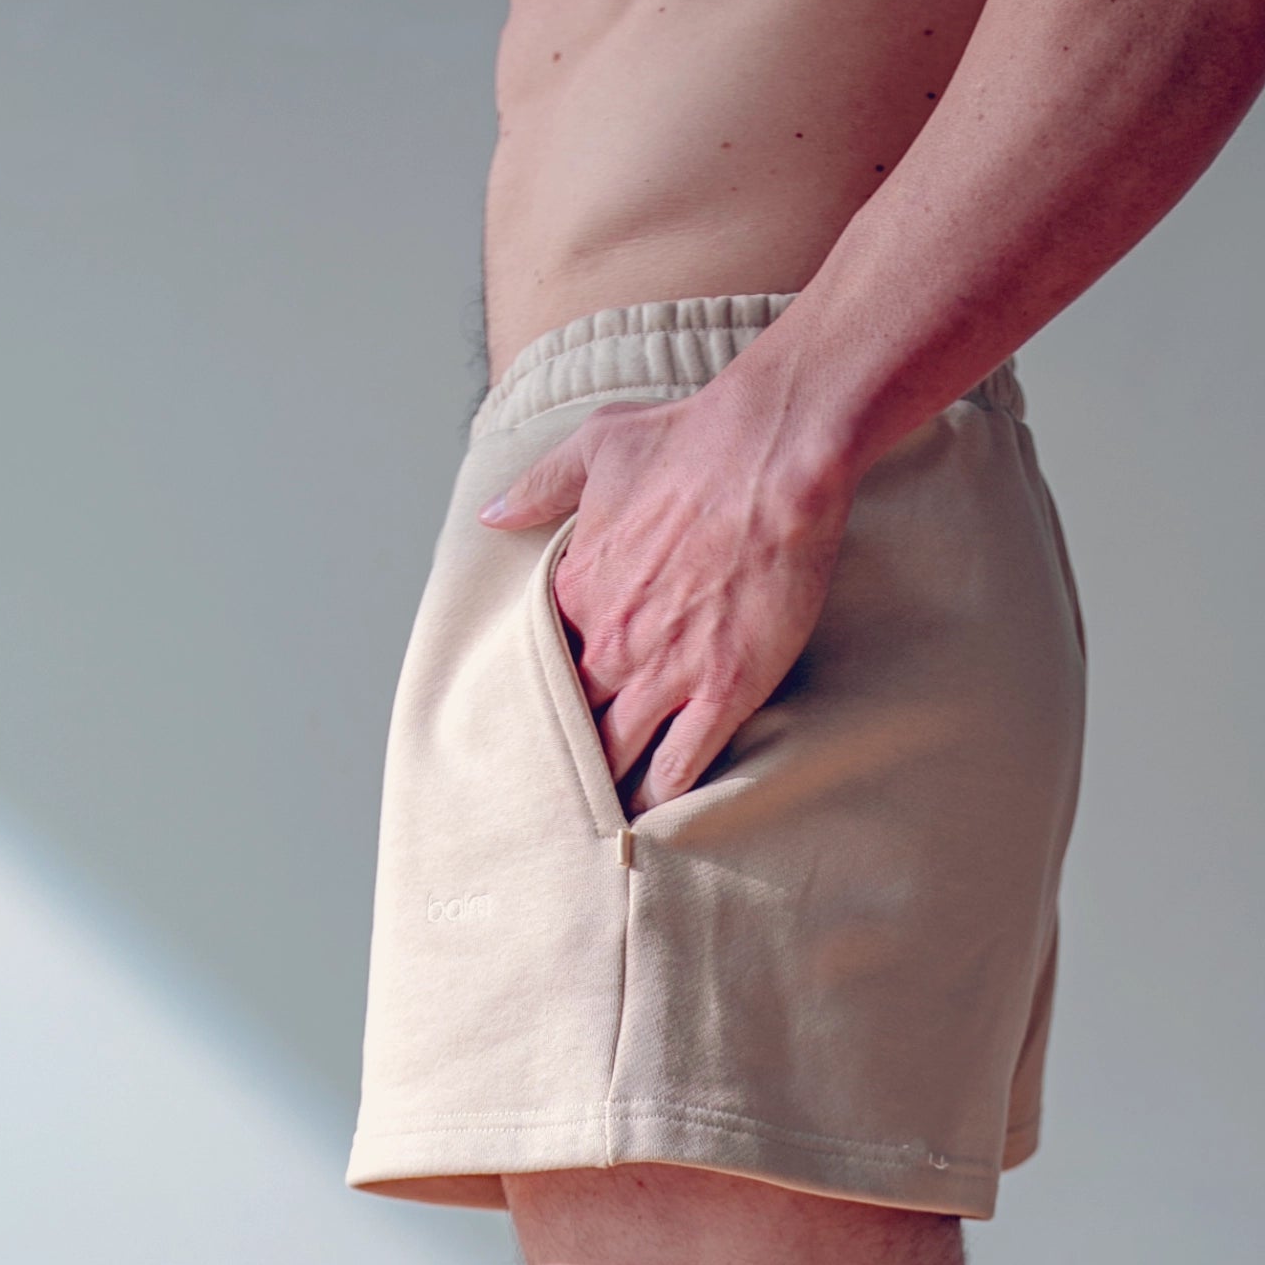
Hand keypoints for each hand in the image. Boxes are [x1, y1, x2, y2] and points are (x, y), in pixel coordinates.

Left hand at [481, 377, 853, 810]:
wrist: (774, 452)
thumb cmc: (691, 441)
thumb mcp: (597, 445)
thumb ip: (539, 485)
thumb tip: (491, 514)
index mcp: (577, 590)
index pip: (542, 664)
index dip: (544, 694)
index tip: (542, 720)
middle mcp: (611, 641)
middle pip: (571, 722)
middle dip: (565, 757)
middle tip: (558, 792)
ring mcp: (666, 671)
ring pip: (617, 755)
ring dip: (607, 789)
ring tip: (599, 823)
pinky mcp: (722, 690)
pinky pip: (680, 764)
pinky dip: (664, 795)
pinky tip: (657, 820)